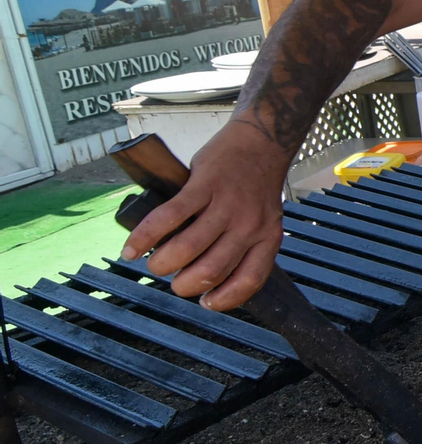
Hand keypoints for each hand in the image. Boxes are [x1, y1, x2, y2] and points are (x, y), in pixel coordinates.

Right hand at [120, 122, 289, 310]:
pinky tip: (132, 249)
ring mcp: (226, 204)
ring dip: (163, 264)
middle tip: (175, 280)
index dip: (224, 299)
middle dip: (185, 284)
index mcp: (267, 237)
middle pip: (211, 270)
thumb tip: (208, 278)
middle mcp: (249, 224)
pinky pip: (169, 217)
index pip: (249, 280)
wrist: (261, 140)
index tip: (206, 302)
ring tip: (155, 264)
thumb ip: (243, 245)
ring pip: (188, 248)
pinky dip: (145, 237)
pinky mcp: (203, 185)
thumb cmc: (256, 185)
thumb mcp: (263, 220)